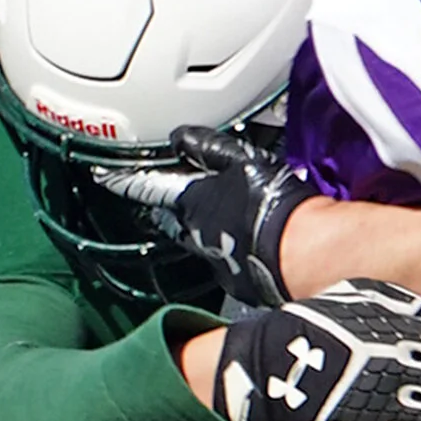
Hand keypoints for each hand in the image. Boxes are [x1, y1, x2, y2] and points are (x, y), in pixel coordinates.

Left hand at [95, 125, 317, 306]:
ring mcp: (221, 265)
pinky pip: (232, 263)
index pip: (151, 189)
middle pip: (178, 222)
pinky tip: (253, 245)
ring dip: (211, 233)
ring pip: (205, 244)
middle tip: (174, 201)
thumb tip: (182, 137)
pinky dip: (236, 252)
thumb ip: (210, 149)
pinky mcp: (246, 283)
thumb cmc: (276, 207)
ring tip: (226, 222)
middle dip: (176, 211)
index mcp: (193, 204)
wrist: (311, 253)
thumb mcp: (241, 161)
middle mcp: (199, 238)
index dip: (130, 182)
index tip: (108, 179)